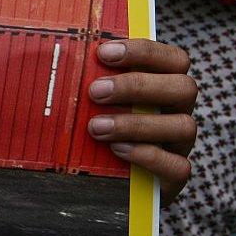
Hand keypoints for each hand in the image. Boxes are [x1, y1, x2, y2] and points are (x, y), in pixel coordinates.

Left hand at [87, 39, 197, 205]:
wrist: (104, 184)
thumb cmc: (94, 127)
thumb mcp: (91, 101)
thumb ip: (86, 78)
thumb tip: (52, 52)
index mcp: (165, 84)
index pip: (173, 59)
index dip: (143, 52)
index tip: (103, 53)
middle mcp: (178, 111)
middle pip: (184, 88)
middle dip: (137, 86)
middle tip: (94, 91)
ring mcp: (180, 144)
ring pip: (184, 126)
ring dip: (136, 124)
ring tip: (96, 127)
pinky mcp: (174, 175)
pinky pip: (177, 166)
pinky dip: (147, 156)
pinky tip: (117, 150)